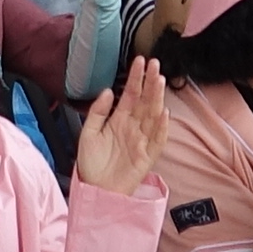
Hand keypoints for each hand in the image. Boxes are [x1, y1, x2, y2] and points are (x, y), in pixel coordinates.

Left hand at [71, 67, 167, 196]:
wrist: (96, 190)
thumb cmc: (92, 163)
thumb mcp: (88, 133)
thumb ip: (98, 112)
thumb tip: (109, 90)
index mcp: (119, 119)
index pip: (131, 94)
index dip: (136, 78)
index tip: (140, 61)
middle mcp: (133, 127)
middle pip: (145, 101)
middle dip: (150, 82)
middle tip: (155, 64)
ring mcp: (142, 141)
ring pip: (153, 115)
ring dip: (158, 98)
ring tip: (160, 81)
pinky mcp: (147, 157)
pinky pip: (157, 140)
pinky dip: (162, 128)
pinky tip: (164, 114)